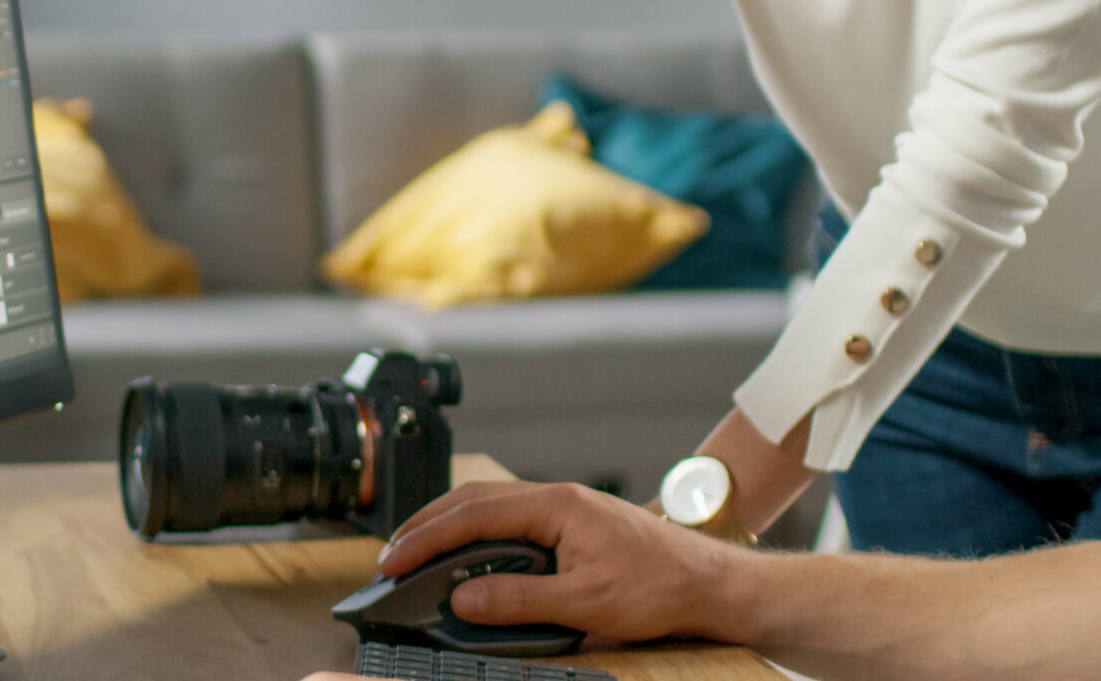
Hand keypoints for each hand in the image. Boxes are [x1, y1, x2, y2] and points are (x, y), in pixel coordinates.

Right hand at [376, 482, 747, 646]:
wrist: (710, 582)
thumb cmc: (660, 586)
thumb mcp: (584, 603)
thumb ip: (519, 600)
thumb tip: (462, 599)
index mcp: (556, 505)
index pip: (473, 514)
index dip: (427, 538)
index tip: (393, 561)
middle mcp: (557, 497)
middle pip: (474, 500)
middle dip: (427, 526)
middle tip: (390, 556)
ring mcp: (566, 508)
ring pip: (491, 507)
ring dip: (450, 527)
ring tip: (417, 554)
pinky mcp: (574, 524)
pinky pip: (512, 521)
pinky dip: (479, 535)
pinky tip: (469, 557)